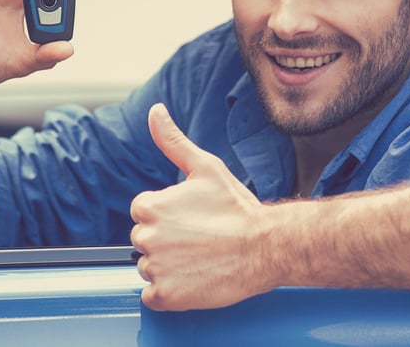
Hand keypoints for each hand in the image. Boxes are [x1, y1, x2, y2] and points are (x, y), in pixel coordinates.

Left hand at [130, 104, 274, 310]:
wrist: (266, 246)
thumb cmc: (237, 208)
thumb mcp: (205, 167)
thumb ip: (173, 141)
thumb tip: (155, 111)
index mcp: (150, 206)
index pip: (144, 213)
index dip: (169, 217)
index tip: (193, 220)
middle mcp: (146, 237)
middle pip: (144, 241)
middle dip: (166, 241)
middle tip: (199, 240)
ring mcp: (155, 268)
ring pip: (149, 268)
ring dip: (169, 267)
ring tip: (200, 259)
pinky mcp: (166, 296)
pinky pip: (153, 298)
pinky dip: (169, 293)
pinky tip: (193, 279)